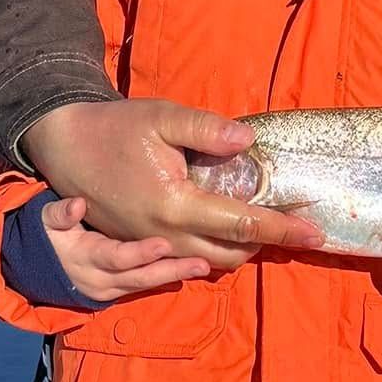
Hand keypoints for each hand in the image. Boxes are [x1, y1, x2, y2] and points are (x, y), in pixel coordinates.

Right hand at [24, 98, 322, 270]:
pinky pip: (186, 261)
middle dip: (266, 244)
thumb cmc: (115, 128)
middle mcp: (164, 236)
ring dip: (240, 250)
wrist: (65, 146)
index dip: (282, 229)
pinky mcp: (140, 246)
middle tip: (293, 223)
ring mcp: (150, 246)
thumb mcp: (162, 117)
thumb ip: (207, 130)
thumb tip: (248, 141)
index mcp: (175, 205)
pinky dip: (213, 252)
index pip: (241, 224)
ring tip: (264, 227)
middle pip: (231, 255)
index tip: (315, 233)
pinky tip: (225, 230)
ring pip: (209, 264)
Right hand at [41, 197, 212, 302]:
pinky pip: (146, 286)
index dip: (140, 253)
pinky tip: (194, 268)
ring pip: (146, 284)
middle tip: (201, 263)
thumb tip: (76, 205)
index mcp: (85, 257)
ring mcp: (110, 289)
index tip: (164, 244)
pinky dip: (168, 278)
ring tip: (205, 266)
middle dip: (171, 270)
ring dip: (175, 276)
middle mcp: (99, 279)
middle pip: (139, 277)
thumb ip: (59, 214)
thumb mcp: (44, 220)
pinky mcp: (118, 292)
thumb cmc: (48, 233)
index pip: (116, 256)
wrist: (40, 265)